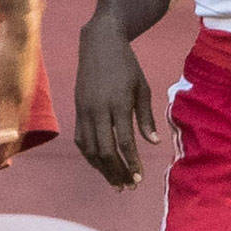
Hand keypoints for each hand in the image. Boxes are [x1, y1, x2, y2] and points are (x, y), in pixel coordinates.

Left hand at [0, 6, 40, 170]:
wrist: (17, 29)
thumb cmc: (11, 61)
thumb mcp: (5, 92)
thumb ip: (5, 116)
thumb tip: (6, 139)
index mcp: (19, 104)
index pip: (13, 133)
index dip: (5, 150)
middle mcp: (16, 96)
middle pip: (1, 121)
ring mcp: (9, 82)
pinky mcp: (2, 69)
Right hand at [74, 14, 158, 188]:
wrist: (99, 44)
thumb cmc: (127, 65)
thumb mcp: (142, 88)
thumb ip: (146, 117)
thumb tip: (153, 142)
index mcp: (118, 104)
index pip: (124, 142)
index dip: (131, 164)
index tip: (139, 179)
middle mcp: (98, 110)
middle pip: (105, 151)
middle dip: (117, 172)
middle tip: (128, 187)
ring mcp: (85, 110)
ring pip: (90, 149)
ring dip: (102, 169)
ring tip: (115, 182)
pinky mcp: (78, 109)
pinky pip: (81, 139)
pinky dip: (90, 155)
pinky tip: (100, 164)